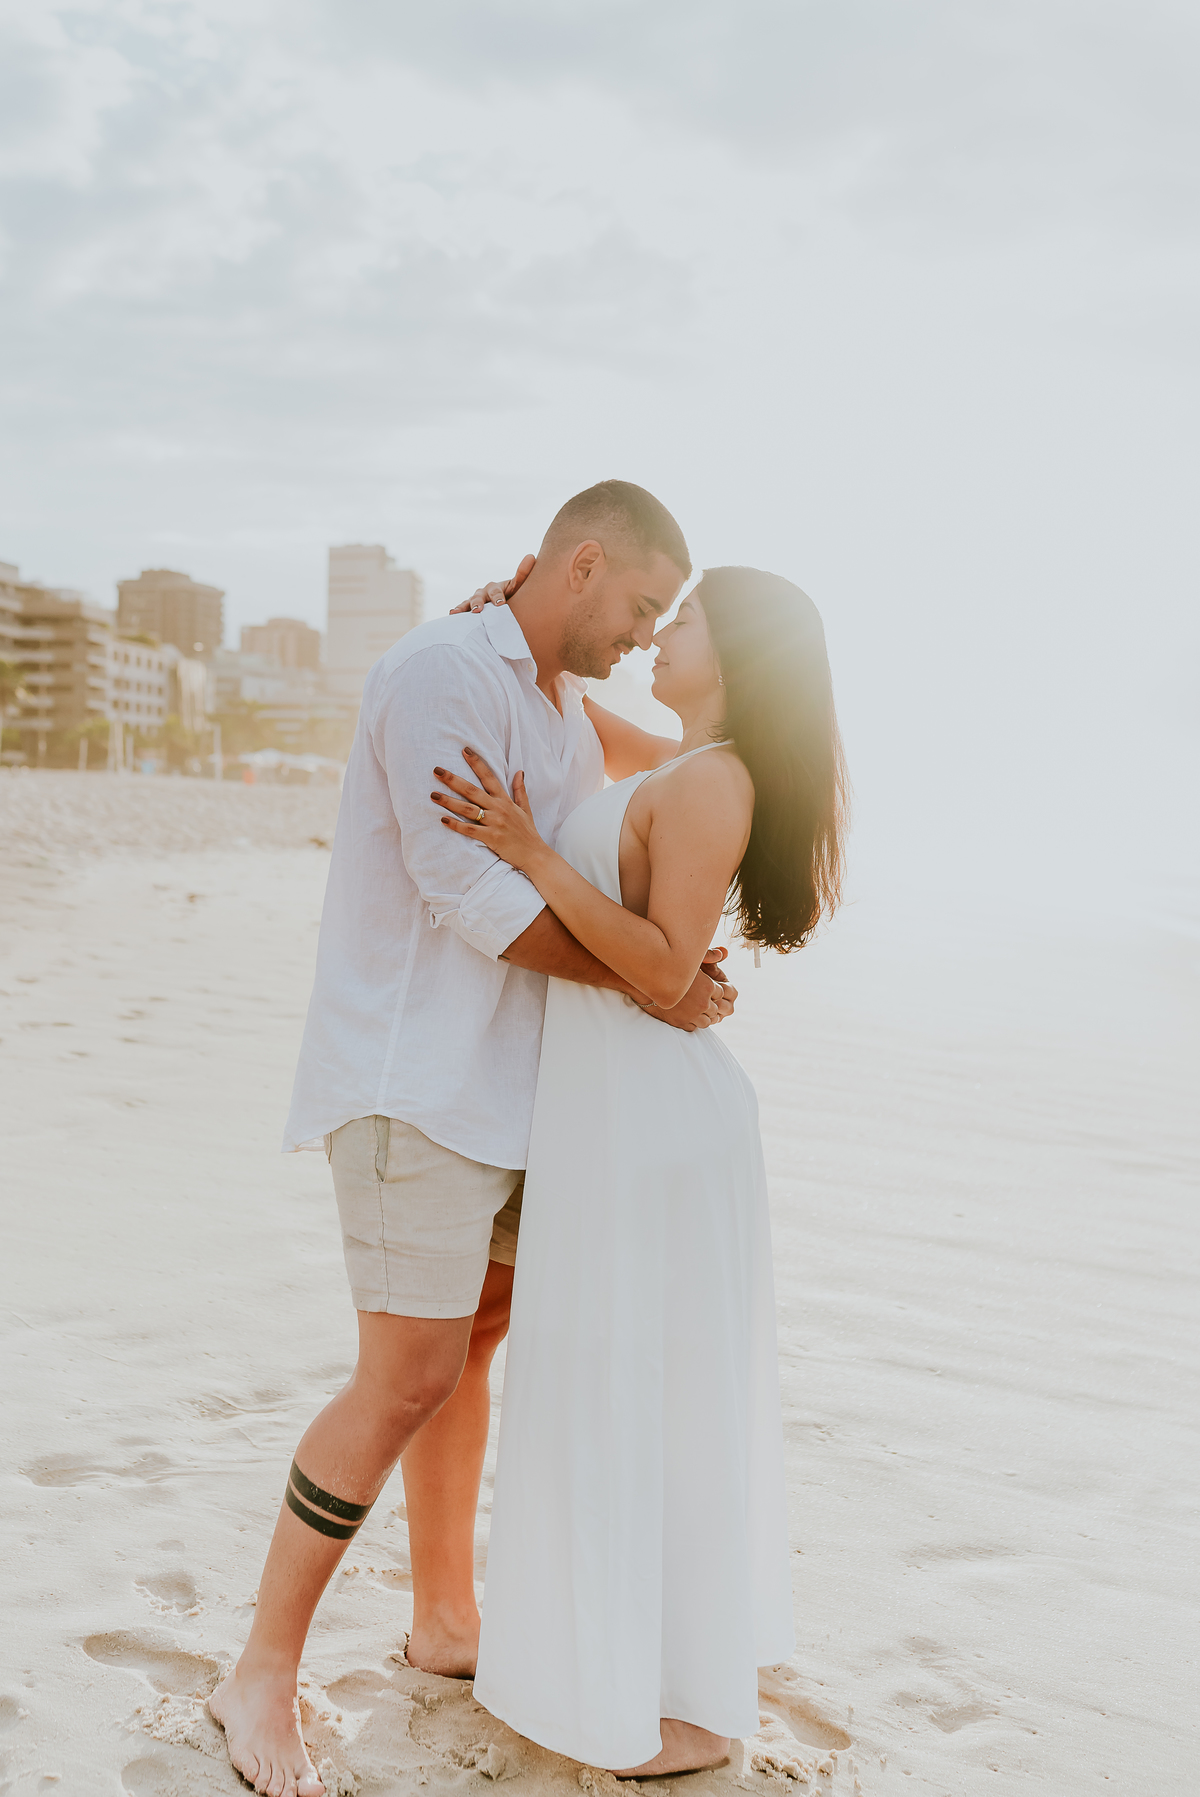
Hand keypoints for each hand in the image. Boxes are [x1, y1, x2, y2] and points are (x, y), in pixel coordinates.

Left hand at [432, 748, 546, 872]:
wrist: (535, 855)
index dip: (476, 763)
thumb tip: (519, 771)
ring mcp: (495, 823)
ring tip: (433, 795)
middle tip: (437, 770)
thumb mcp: (525, 809)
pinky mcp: (491, 838)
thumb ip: (520, 790)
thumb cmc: (528, 833)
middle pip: (472, 790)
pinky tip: (443, 819)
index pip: (489, 777)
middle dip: (453, 779)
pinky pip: (470, 830)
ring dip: (449, 801)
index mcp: (505, 800)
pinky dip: (456, 825)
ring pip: (468, 809)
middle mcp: (499, 808)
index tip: (464, 750)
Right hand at [448, 554, 535, 614]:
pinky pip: (463, 609)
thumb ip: (523, 574)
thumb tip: (531, 556)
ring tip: (457, 612)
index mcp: (495, 587)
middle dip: (478, 603)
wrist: (506, 605)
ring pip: (469, 603)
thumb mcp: (518, 586)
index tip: (501, 604)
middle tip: (478, 610)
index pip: (496, 592)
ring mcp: (475, 601)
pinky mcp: (469, 609)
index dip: (497, 597)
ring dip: (463, 607)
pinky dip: (458, 611)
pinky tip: (452, 614)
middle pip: (480, 597)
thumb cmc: (514, 595)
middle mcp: (484, 592)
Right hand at [637, 949, 738, 1031]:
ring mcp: (692, 1015)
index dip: (715, 991)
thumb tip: (724, 952)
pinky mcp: (682, 1023)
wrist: (644, 984)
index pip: (722, 993)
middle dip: (711, 1005)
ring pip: (708, 1021)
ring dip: (703, 1016)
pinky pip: (695, 1027)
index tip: (707, 988)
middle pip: (717, 1009)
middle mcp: (703, 1003)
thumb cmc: (667, 967)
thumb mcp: (689, 959)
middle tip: (702, 999)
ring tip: (696, 1008)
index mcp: (709, 986)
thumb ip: (708, 955)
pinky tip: (687, 1014)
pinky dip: (693, 1022)